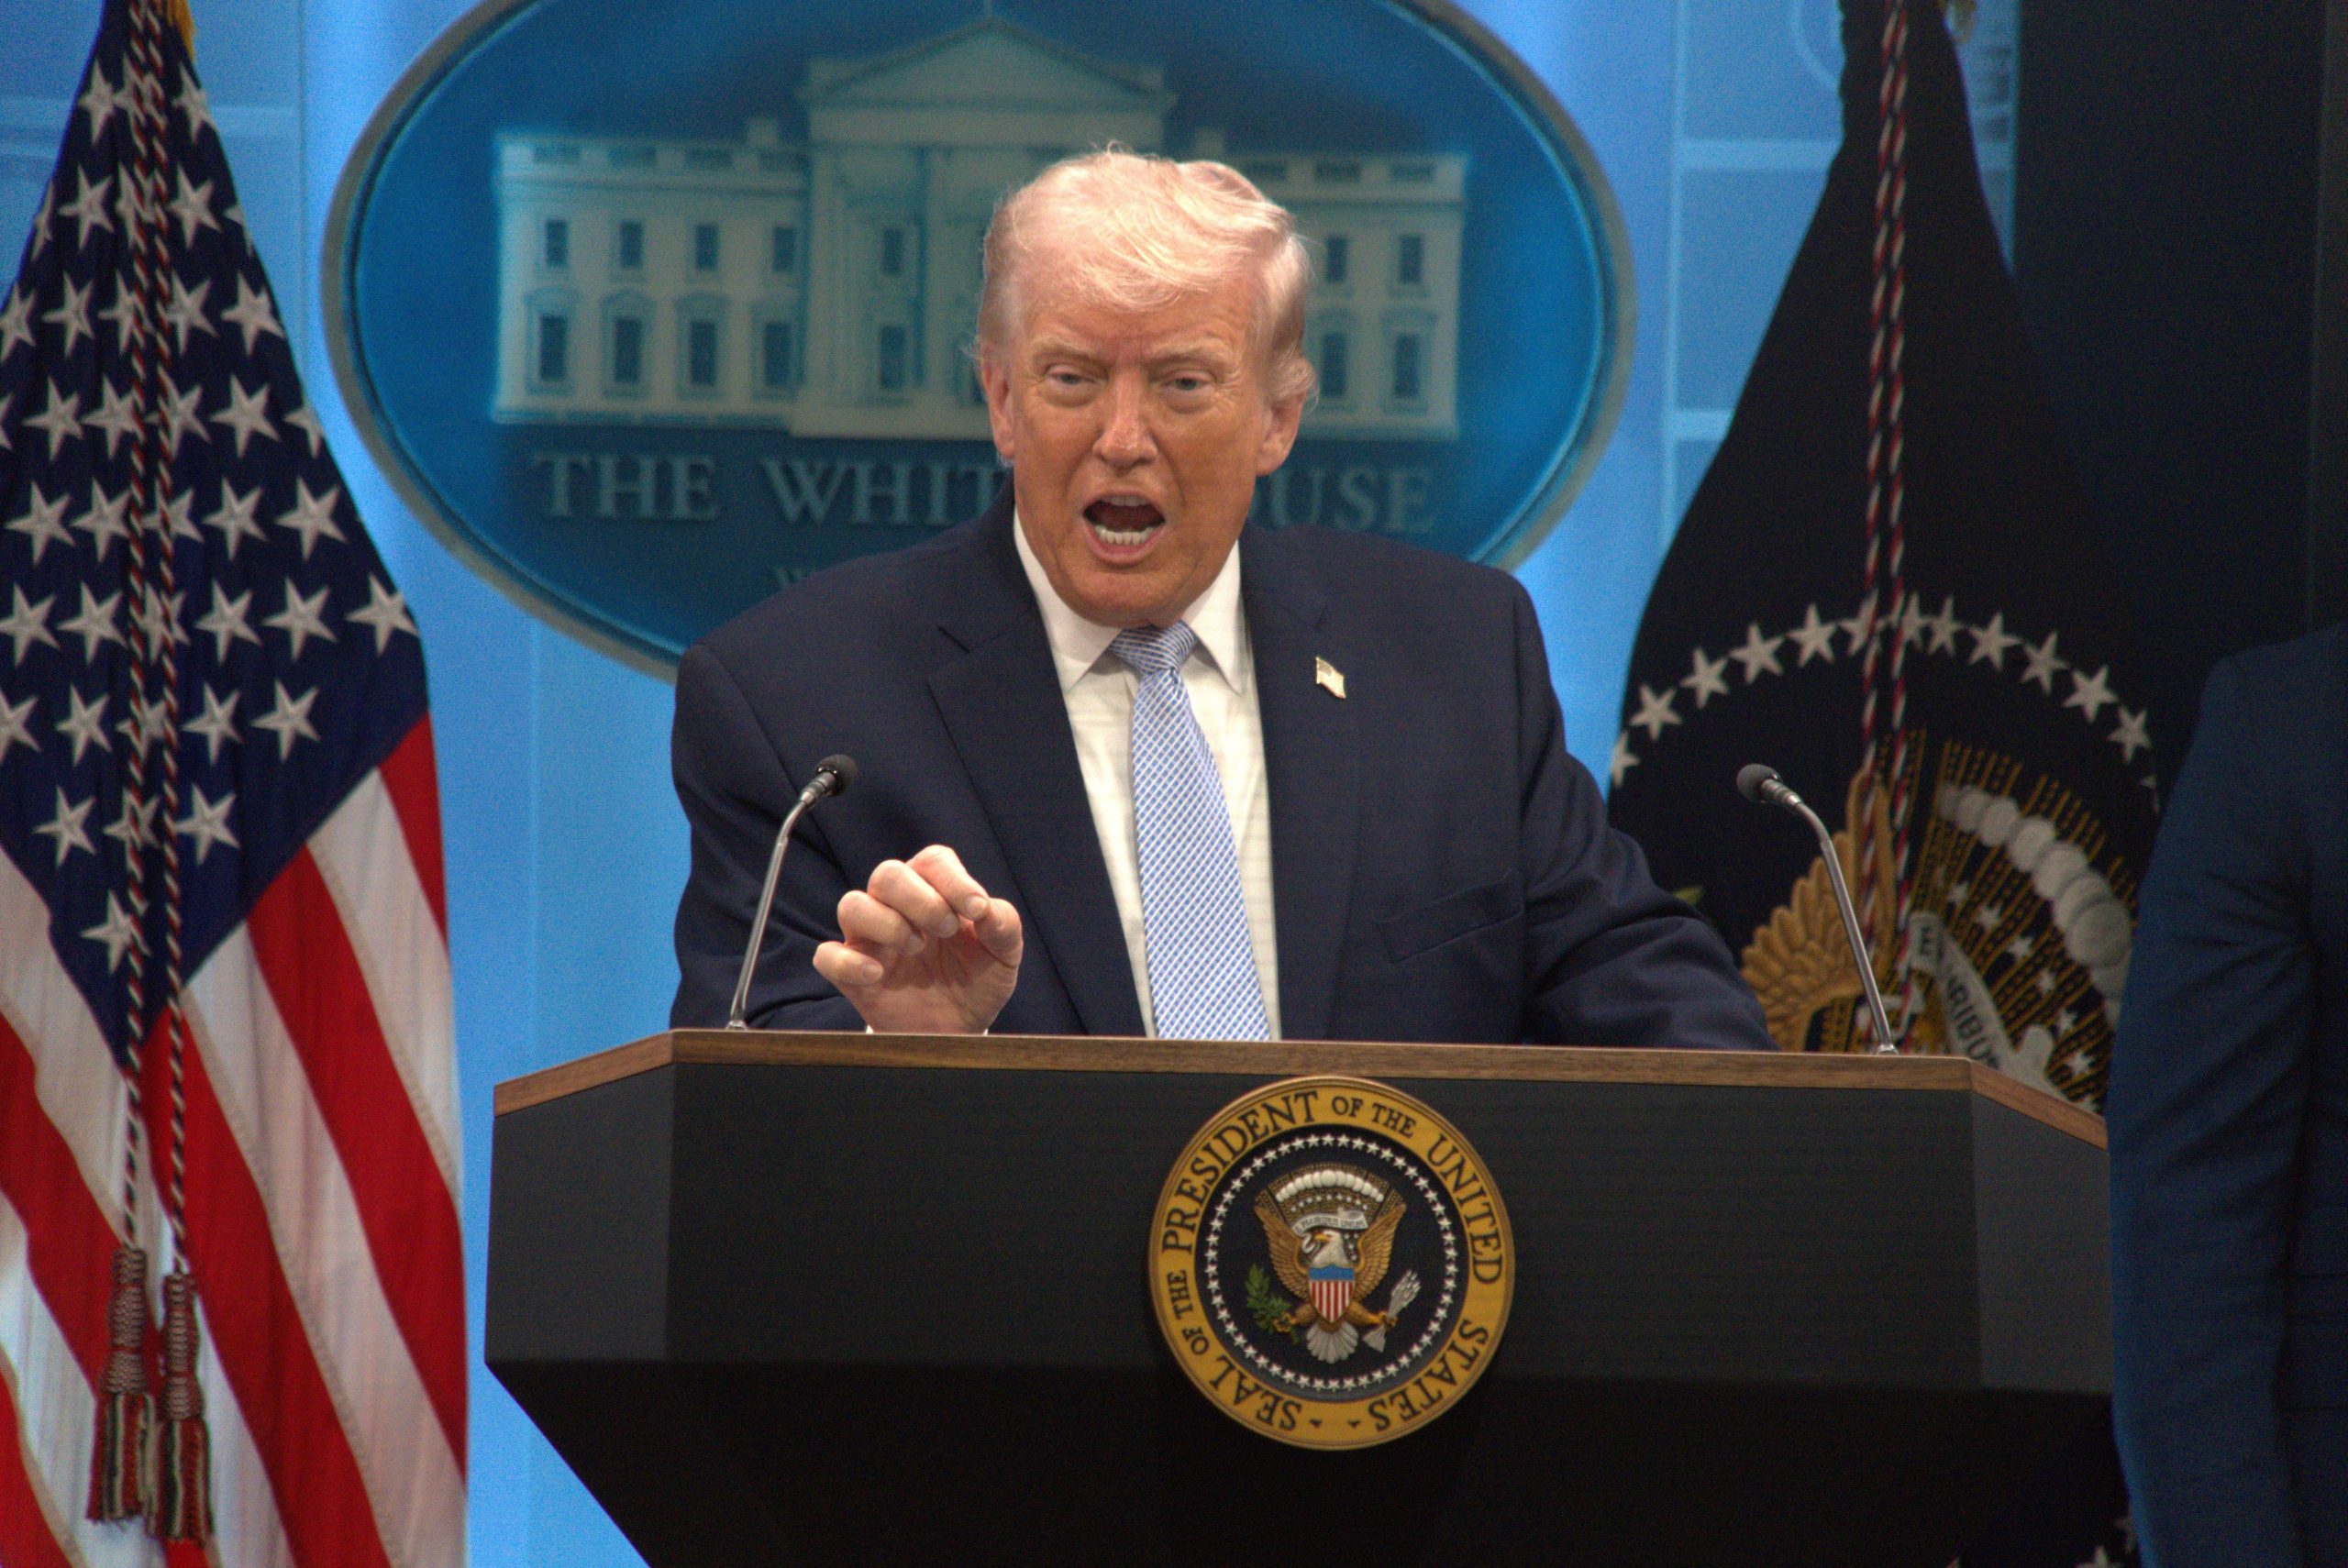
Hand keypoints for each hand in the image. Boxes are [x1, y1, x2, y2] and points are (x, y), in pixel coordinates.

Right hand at [812, 845, 1022, 1033]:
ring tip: (916, 948)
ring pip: (852, 905)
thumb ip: (1004, 926)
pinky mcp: (851, 974)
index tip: (975, 909)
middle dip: (919, 898)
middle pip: (887, 874)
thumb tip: (987, 909)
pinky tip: (877, 974)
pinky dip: (848, 961)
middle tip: (946, 929)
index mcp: (935, 891)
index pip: (933, 861)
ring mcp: (870, 939)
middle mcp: (897, 907)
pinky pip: (828, 956)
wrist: (959, 1030)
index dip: (952, 878)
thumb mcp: (1004, 956)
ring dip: (886, 922)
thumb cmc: (978, 982)